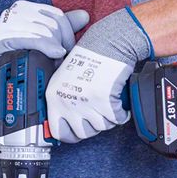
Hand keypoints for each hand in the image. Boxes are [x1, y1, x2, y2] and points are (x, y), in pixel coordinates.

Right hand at [0, 1, 88, 109]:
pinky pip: (27, 38)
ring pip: (42, 31)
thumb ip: (62, 27)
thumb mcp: (43, 41)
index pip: (56, 15)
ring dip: (53, 48)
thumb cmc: (21, 60)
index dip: (67, 34)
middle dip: (61, 43)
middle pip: (51, 23)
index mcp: (25, 8)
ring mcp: (4, 26)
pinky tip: (52, 54)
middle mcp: (13, 13)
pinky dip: (43, 46)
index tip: (68, 51)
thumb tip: (84, 15)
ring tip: (53, 63)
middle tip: (61, 61)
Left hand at [46, 7, 153, 142]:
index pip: (57, 131)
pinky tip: (118, 101)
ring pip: (102, 127)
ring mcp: (86, 102)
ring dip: (108, 117)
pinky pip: (118, 119)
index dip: (70, 134)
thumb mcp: (64, 79)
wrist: (108, 43)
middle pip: (83, 133)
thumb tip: (65, 121)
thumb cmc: (89, 58)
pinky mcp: (105, 101)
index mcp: (54, 96)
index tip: (77, 132)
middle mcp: (68, 101)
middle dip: (93, 125)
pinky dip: (122, 112)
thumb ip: (63, 99)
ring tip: (107, 101)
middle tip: (97, 112)